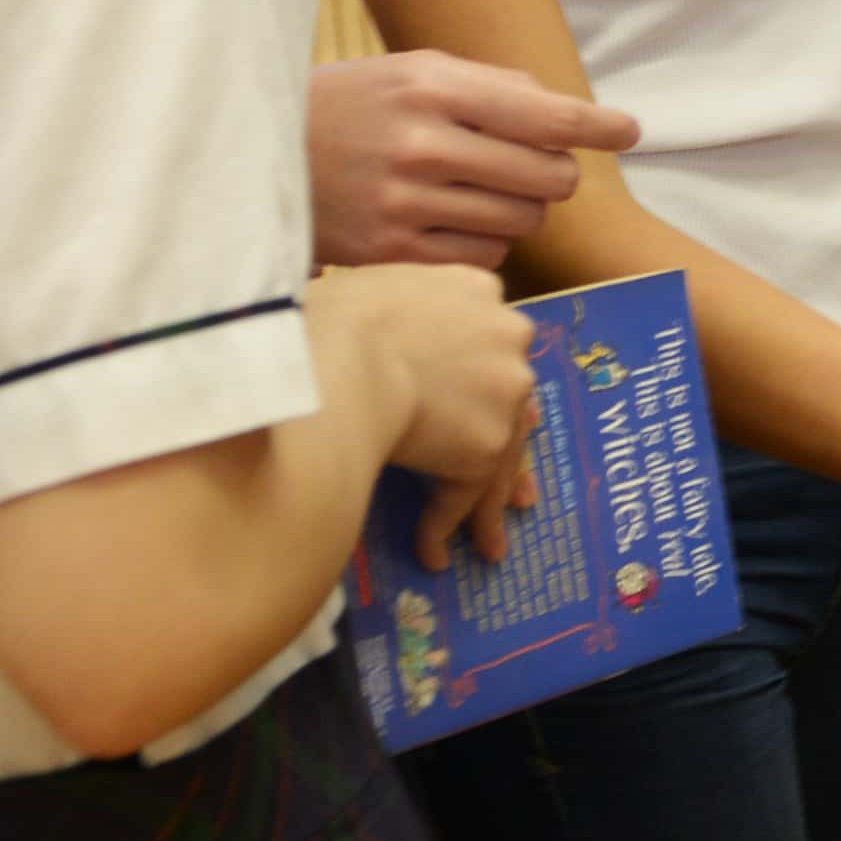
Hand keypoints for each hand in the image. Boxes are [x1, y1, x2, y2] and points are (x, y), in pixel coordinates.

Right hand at [307, 52, 641, 269]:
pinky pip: (485, 259)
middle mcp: (422, 146)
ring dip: (521, 209)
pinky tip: (454, 222)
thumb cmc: (348, 108)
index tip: (629, 130)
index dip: (598, 126)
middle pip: (548, 177)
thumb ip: (491, 85)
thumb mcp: (410, 71)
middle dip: (555, 172)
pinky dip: (486, 243)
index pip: (545, 115)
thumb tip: (564, 112)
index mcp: (431, 88)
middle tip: (533, 164)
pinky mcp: (392, 254)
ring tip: (482, 191)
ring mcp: (406, 205)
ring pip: (522, 222)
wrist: (254, 159)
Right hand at [323, 262, 539, 571]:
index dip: (487, 374)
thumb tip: (364, 326)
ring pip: (499, 454)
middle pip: (509, 397)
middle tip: (514, 487)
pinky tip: (430, 553)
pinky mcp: (487, 445)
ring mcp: (504, 392)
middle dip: (509, 443)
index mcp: (473, 289)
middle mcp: (506, 335)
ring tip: (486, 545)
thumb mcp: (361, 287)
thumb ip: (388, 309)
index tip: (493, 399)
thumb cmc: (326, 317)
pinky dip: (446, 524)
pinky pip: (467, 492)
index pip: (489, 338)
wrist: (336, 357)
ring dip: (487, 504)